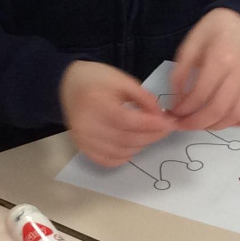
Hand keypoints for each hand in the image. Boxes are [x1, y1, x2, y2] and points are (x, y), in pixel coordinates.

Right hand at [60, 60, 175, 166]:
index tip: (168, 123)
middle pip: (125, 139)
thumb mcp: (123, 80)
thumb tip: (161, 117)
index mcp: (94, 102)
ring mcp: (83, 139)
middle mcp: (85, 124)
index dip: (150, 125)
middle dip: (151, 136)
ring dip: (141, 146)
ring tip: (149, 134)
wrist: (71, 84)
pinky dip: (125, 156)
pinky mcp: (83, 148)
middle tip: (165, 129)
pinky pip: (109, 161)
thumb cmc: (98, 80)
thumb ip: (144, 98)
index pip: (126, 121)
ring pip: (120, 152)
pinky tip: (133, 144)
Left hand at [168, 9, 239, 130]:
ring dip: (216, 126)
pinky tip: (231, 122)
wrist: (238, 20)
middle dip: (196, 122)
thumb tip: (176, 103)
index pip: (200, 95)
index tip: (173, 113)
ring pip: (236, 114)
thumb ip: (180, 75)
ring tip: (201, 124)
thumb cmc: (211, 32)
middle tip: (182, 124)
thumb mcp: (189, 47)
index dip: (184, 109)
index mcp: (221, 59)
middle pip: (218, 109)